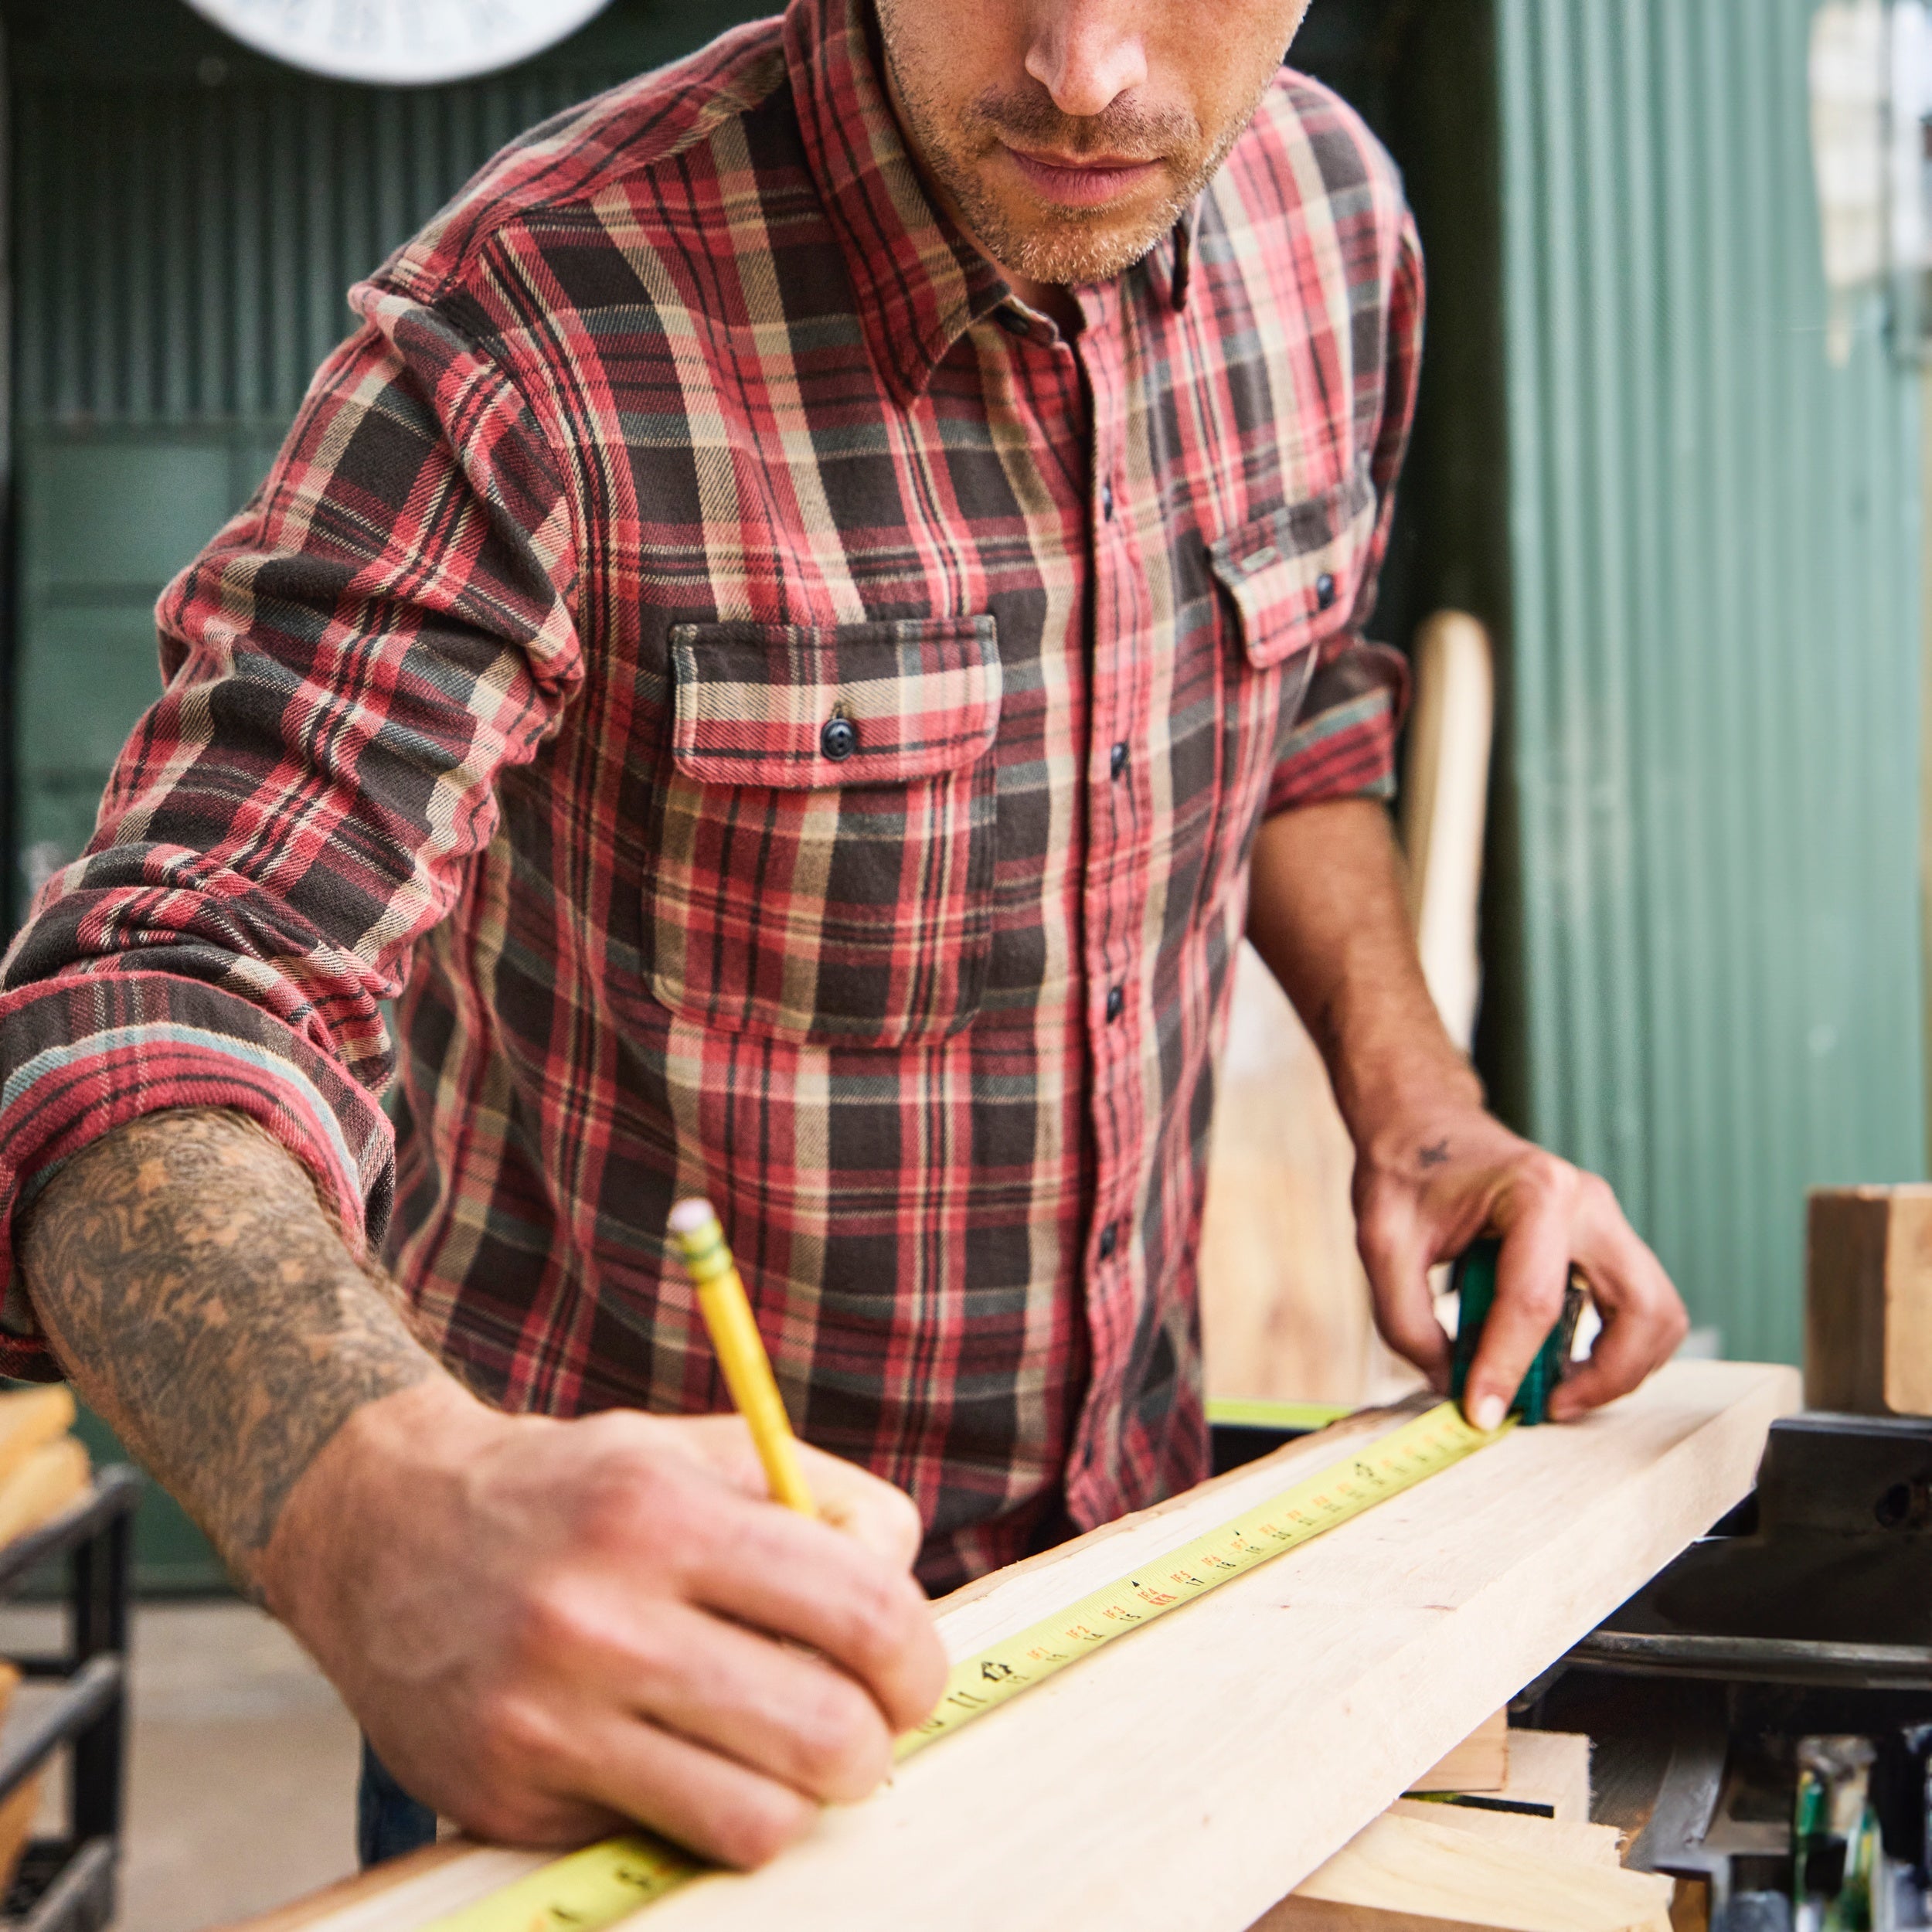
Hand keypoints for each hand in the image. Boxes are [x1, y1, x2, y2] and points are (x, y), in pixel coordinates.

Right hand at [261, 1379, 948, 1866]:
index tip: (908, 1672)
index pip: (861, 1609)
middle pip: (826, 1734)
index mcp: (663, 1513)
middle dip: (873, 1743)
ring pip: (759, 1821)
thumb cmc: (573, 1492)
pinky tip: (680, 1761)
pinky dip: (701, 1816)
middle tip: (857, 1726)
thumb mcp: (691, 1450)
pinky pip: (667, 1843)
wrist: (382, 1532)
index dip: (916, 1657)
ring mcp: (549, 1720)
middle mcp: (603, 1619)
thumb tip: (905, 1576)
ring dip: (798, 1799)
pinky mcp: (510, 1798)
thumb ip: (816, 1495)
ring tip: (780, 1754)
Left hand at [1352, 1104, 1688, 1427]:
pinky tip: (1557, 1363)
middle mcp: (1588, 1204)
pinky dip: (1614, 1349)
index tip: (1481, 1414)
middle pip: (1642, 1310)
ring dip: (1618, 1368)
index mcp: (1535, 1191)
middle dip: (1603, 1377)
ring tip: (1551, 1390)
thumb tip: (1451, 1387)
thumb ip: (1407, 1322)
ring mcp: (1606, 1222)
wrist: (1425, 1126)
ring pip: (1658, 1314)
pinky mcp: (1605, 1243)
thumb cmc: (1405, 1173)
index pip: (1534, 1302)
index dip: (1507, 1369)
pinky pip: (1639, 1308)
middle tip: (1543, 1407)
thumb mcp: (1381, 1244)